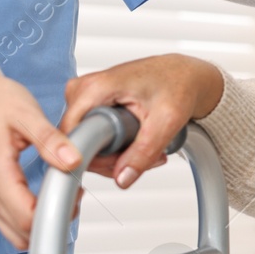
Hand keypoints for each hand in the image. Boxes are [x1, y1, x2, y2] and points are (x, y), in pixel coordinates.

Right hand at [0, 64, 81, 247]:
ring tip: (63, 192)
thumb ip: (50, 140)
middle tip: (72, 192)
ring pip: (15, 232)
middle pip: (22, 232)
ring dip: (42, 222)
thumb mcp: (27, 114)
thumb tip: (73, 162)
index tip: (74, 191)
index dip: (56, 213)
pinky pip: (10, 221)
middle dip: (52, 220)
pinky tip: (48, 194)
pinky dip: (31, 217)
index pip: (27, 218)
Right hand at [61, 54, 224, 188]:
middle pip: (77, 142)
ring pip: (84, 142)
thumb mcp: (165, 122)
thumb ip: (143, 153)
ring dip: (112, 157)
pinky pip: (90, 136)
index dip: (89, 159)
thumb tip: (122, 179)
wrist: (183, 75)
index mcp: (96, 88)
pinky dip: (111, 148)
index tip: (118, 165)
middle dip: (108, 161)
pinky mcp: (90, 104)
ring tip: (144, 153)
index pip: (71, 135)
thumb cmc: (176, 85)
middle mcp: (83, 89)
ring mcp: (84, 97)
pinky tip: (134, 146)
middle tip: (140, 160)